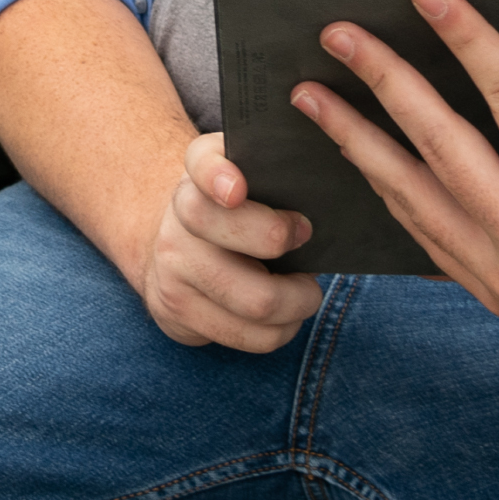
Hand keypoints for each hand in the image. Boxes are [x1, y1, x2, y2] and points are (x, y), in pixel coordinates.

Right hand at [138, 132, 324, 352]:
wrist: (176, 251)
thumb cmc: (235, 216)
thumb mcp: (248, 183)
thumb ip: (278, 176)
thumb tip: (326, 202)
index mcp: (200, 175)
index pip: (200, 163)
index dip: (215, 175)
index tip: (237, 190)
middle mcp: (177, 217)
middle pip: (226, 233)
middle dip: (279, 239)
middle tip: (305, 239)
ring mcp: (172, 268)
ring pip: (255, 300)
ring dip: (298, 301)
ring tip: (304, 291)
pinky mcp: (178, 312)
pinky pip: (250, 337)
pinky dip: (282, 329)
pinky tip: (283, 315)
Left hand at [297, 0, 498, 385]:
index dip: (467, 40)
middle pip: (439, 144)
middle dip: (382, 83)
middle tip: (337, 35)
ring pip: (411, 197)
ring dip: (356, 142)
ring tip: (311, 97)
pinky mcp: (491, 297)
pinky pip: (424, 237)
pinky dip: (386, 193)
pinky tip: (357, 156)